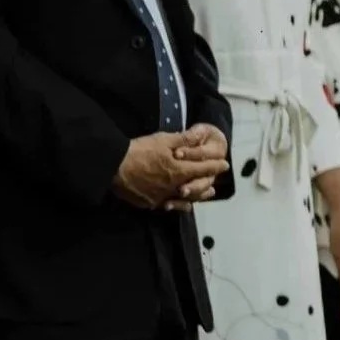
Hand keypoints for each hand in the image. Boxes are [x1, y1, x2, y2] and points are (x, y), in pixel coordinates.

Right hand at [113, 130, 228, 209]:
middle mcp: (175, 186)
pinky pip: (169, 205)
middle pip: (198, 186)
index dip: (216, 166)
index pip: (204, 168)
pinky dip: (178, 204)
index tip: (225, 165)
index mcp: (180, 170)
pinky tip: (182, 203)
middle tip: (216, 181)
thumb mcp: (163, 140)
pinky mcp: (150, 202)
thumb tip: (201, 135)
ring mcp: (163, 196)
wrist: (113, 166)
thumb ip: (184, 139)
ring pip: (187, 199)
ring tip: (207, 193)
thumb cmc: (139, 150)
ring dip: (198, 195)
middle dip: (208, 182)